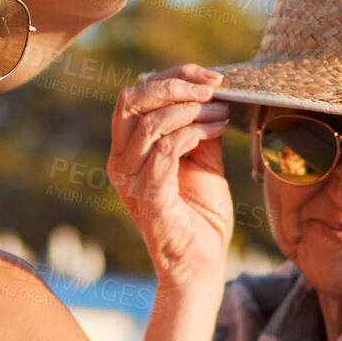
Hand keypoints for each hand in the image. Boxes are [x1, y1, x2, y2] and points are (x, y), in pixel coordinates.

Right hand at [108, 64, 233, 289]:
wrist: (200, 264)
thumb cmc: (200, 216)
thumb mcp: (202, 161)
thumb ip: (199, 128)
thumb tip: (212, 94)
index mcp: (126, 151)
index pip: (135, 96)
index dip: (172, 77)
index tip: (210, 76)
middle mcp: (119, 163)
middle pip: (131, 100)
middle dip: (175, 85)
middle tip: (214, 88)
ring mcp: (129, 180)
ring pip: (150, 122)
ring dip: (192, 108)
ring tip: (222, 111)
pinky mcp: (147, 196)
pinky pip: (165, 148)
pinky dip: (195, 131)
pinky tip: (218, 129)